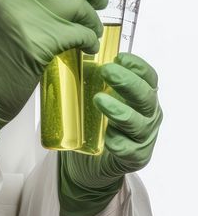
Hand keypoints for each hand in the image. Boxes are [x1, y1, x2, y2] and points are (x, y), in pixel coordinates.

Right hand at [0, 0, 107, 142]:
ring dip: (93, 19)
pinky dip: (89, 40)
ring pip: (78, 4)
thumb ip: (32, 3)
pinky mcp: (37, 45)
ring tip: (92, 32)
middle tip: (100, 1)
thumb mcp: (7, 20)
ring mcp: (26, 20)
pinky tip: (87, 48)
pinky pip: (79, 33)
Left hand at [58, 52, 162, 215]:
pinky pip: (129, 150)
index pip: (148, 77)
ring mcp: (144, 137)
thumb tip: (68, 53)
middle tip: (107, 71)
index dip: (138, 66)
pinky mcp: (136, 158)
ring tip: (99, 100)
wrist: (90, 162)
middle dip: (128, 82)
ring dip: (119, 111)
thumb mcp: (94, 96)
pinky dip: (119, 143)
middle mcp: (148, 114)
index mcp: (141, 96)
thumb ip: (90, 78)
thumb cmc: (95, 123)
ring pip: (138, 123)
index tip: (120, 57)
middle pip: (146, 96)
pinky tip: (108, 139)